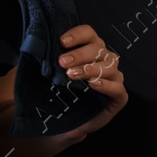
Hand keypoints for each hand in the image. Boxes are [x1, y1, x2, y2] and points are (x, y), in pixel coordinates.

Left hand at [56, 24, 126, 140]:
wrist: (62, 123)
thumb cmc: (59, 94)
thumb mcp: (50, 74)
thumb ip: (48, 59)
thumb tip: (38, 46)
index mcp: (91, 50)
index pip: (89, 34)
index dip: (77, 35)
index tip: (62, 42)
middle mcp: (105, 61)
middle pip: (99, 49)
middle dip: (80, 54)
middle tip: (62, 63)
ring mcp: (114, 79)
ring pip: (110, 67)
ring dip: (90, 69)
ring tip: (72, 75)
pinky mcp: (118, 98)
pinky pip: (118, 89)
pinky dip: (107, 85)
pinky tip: (93, 85)